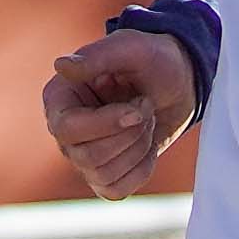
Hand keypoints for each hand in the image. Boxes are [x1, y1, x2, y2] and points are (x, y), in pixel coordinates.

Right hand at [42, 28, 198, 195]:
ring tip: (146, 121)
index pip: (68, 129)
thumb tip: (62, 66)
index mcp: (59, 98)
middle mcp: (64, 131)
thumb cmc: (152, 60)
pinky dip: (140, 170)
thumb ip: (97, 56)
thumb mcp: (130, 48)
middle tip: (146, 106)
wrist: (179, 83)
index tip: (139, 106)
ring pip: (103, 175)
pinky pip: (116, 190)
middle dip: (130, 135)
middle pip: (88, 157)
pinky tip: (146, 145)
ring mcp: (82, 156)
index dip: (107, 124)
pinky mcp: (103, 176)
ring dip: (138, 149)